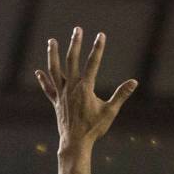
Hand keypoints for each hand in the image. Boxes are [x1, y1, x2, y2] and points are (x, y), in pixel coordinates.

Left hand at [36, 28, 137, 153]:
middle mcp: (71, 87)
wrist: (76, 143)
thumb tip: (134, 82)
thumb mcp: (110, 111)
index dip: (98, 48)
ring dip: (53, 55)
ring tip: (52, 41)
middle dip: (75, 44)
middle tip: (77, 30)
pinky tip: (38, 71)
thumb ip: (121, 95)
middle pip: (72, 60)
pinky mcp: (56, 102)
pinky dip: (43, 80)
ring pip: (55, 70)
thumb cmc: (94, 128)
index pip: (93, 63)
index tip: (101, 35)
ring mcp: (61, 94)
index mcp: (85, 88)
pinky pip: (48, 89)